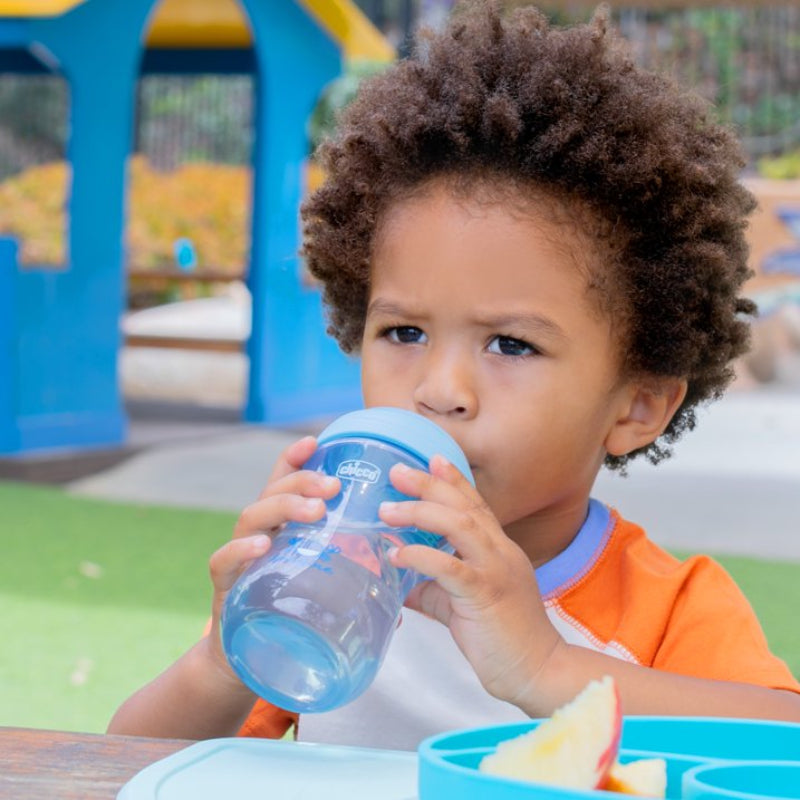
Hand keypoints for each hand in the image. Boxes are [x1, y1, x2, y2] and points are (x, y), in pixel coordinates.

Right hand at [203, 435, 340, 678]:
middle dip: (303, 481)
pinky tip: (260, 546)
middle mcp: (259, 536)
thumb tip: (403, 585)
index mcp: (283, 530)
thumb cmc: (289, 619)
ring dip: (283, 507)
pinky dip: (240, 550)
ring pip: (251, 516)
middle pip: (274, 492)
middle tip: (333, 486)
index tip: (315, 441)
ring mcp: (239, 560)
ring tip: (314, 511)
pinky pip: (223, 561)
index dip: (296, 459)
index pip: (285, 484)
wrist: (246, 665)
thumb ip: (354, 582)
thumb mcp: (321, 591)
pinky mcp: (224, 588)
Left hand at [379, 455, 560, 708]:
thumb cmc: (504, 638)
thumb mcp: (462, 604)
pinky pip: (451, 566)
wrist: (538, 671)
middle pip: (463, 505)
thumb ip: (434, 587)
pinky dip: (421, 556)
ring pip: (459, 525)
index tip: (432, 458)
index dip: (454, 479)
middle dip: (428, 484)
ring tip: (387, 511)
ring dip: (420, 512)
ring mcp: (496, 570)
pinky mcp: (487, 594)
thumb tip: (400, 581)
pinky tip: (398, 554)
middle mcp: (501, 551)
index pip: (476, 504)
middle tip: (397, 472)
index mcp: (499, 550)